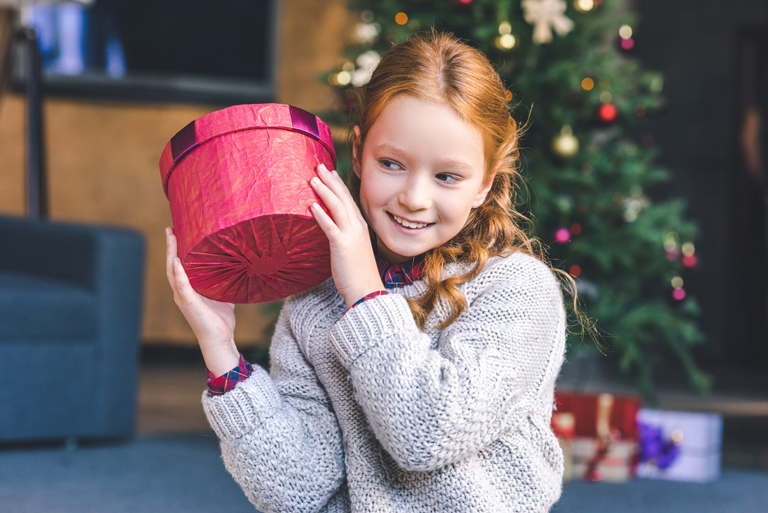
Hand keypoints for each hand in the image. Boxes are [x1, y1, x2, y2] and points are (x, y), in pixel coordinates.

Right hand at [165, 227, 238, 375]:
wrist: (220, 339)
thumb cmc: (220, 320)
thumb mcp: (224, 296)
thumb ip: (225, 282)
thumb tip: (237, 268)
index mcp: (187, 289)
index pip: (178, 265)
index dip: (176, 250)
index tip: (176, 232)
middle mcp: (181, 292)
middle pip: (171, 265)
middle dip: (170, 246)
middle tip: (170, 229)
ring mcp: (183, 298)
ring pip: (172, 272)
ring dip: (171, 254)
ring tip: (171, 238)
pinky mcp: (188, 304)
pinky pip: (182, 286)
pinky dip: (178, 273)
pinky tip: (177, 261)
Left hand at [309, 164, 384, 306]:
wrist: (366, 290)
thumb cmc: (358, 274)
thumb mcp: (352, 250)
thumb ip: (343, 237)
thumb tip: (331, 231)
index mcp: (360, 227)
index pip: (349, 201)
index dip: (339, 186)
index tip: (331, 173)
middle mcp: (356, 227)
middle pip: (342, 198)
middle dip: (330, 181)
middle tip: (319, 167)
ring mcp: (350, 235)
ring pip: (336, 206)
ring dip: (324, 191)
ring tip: (313, 179)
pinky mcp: (342, 245)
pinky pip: (330, 226)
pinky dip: (320, 214)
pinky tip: (311, 205)